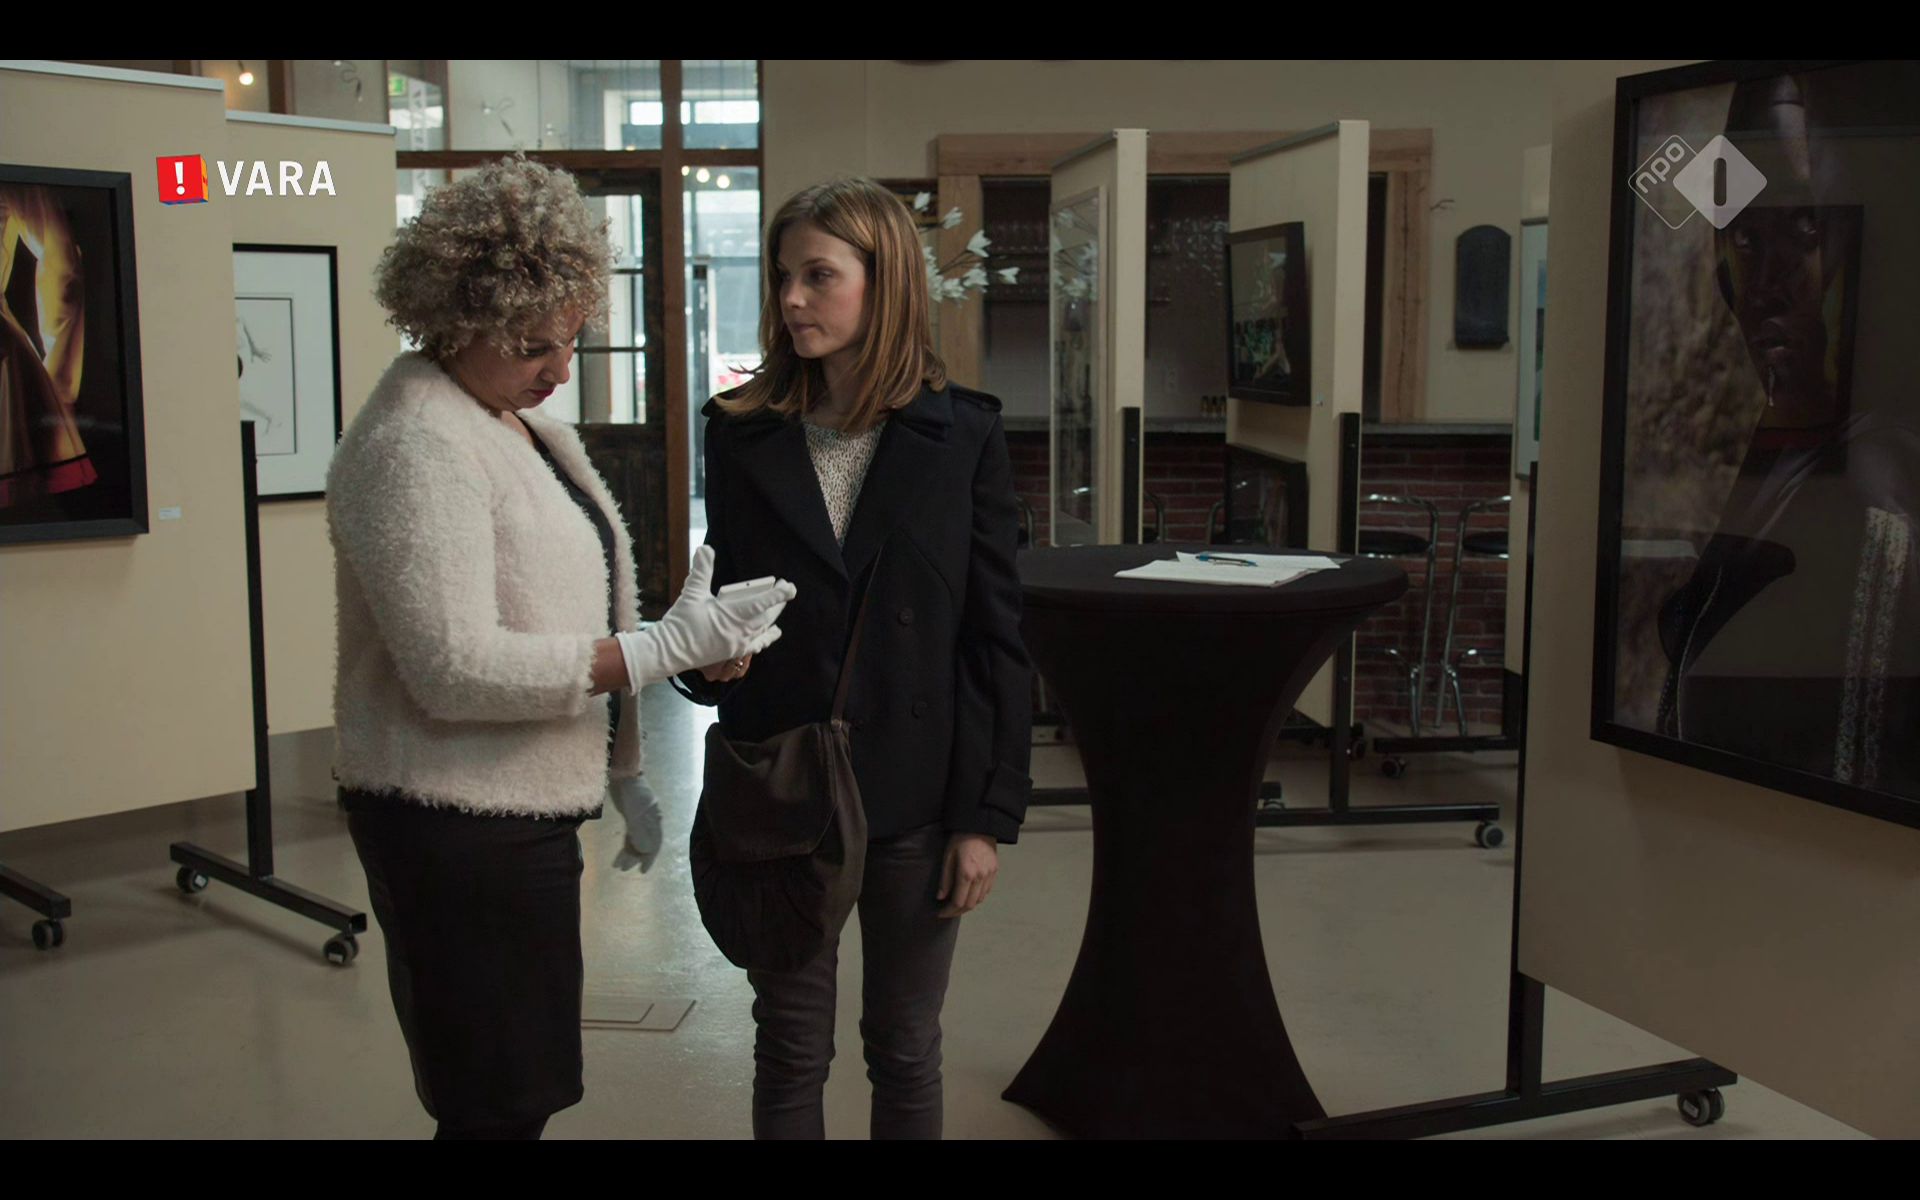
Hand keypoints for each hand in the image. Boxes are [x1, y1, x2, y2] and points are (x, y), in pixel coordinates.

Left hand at [608, 775, 662, 872]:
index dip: (649, 858)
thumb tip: (645, 851)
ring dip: (628, 852)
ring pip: (636, 840)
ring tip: (618, 864)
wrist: (624, 774)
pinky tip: (620, 851)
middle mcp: (650, 821)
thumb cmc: (633, 793)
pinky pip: (630, 834)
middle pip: (645, 843)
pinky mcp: (630, 815)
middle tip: (624, 868)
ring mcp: (640, 818)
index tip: (642, 870)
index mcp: (655, 821)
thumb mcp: (636, 814)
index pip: (654, 843)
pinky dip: (626, 844)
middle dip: (635, 857)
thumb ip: (640, 831)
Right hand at [614, 546, 794, 691]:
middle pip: (766, 616)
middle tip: (786, 587)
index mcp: (731, 615)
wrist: (670, 652)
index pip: (760, 603)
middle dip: (777, 601)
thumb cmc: (681, 622)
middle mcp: (739, 631)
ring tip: (779, 606)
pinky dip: (766, 637)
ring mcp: (737, 643)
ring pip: (763, 628)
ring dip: (772, 616)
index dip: (777, 595)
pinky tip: (774, 632)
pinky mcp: (733, 652)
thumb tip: (705, 549)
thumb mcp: (692, 593)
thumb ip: (702, 570)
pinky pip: (756, 644)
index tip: (790, 587)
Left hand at [937, 833, 998, 917]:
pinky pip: (986, 891)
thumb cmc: (960, 839)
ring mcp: (989, 875)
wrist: (980, 825)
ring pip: (979, 900)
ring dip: (967, 905)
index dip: (948, 911)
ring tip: (956, 904)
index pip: (958, 902)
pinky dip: (977, 897)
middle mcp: (980, 877)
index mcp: (966, 873)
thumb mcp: (948, 857)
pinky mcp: (995, 871)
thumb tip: (940, 897)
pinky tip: (968, 894)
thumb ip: (945, 879)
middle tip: (947, 912)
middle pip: (970, 904)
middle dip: (957, 911)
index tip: (940, 913)